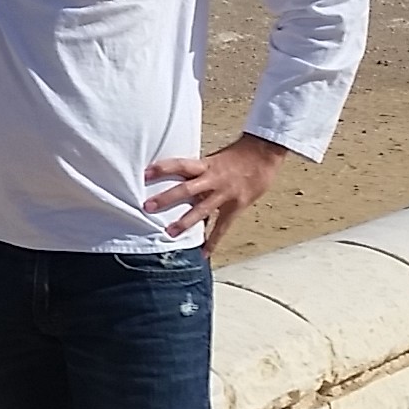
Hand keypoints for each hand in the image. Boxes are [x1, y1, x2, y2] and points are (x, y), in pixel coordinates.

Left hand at [145, 134, 286, 251]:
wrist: (263, 155)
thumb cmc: (237, 155)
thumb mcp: (214, 158)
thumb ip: (198, 170)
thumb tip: (177, 178)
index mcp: (206, 164)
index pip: (180, 164)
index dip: (163, 168)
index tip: (145, 173)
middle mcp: (213, 179)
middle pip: (186, 188)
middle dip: (166, 198)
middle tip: (148, 207)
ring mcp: (224, 194)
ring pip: (201, 209)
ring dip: (185, 222)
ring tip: (170, 233)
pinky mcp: (236, 206)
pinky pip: (222, 227)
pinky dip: (213, 241)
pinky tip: (204, 253)